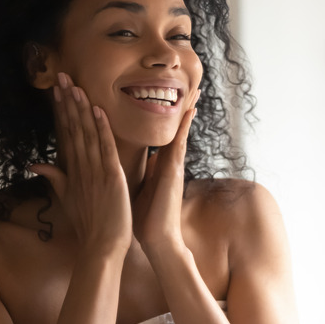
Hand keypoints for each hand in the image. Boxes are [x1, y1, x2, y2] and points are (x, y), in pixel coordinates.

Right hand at [29, 73, 131, 255]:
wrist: (101, 247)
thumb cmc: (88, 224)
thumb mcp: (67, 198)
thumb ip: (54, 178)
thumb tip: (35, 163)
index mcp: (72, 170)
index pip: (65, 134)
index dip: (61, 110)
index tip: (57, 89)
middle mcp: (80, 167)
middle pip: (72, 128)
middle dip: (67, 101)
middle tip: (62, 76)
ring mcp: (94, 171)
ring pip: (86, 134)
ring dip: (81, 109)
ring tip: (75, 85)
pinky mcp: (111, 177)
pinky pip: (105, 148)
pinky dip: (101, 129)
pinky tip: (97, 110)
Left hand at [132, 89, 199, 251]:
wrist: (156, 240)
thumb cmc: (145, 218)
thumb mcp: (138, 188)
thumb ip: (137, 172)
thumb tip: (128, 161)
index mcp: (159, 165)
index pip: (163, 134)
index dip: (166, 114)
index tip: (167, 94)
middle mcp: (169, 162)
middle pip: (175, 128)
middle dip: (182, 106)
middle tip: (192, 83)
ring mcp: (174, 166)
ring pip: (180, 131)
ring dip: (187, 110)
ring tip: (195, 89)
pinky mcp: (174, 172)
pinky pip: (180, 144)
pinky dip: (184, 128)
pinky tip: (189, 111)